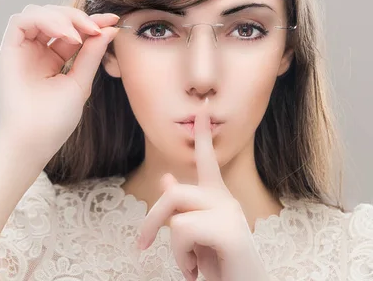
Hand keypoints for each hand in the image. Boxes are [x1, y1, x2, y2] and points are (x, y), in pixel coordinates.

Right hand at [0, 4, 119, 163]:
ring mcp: (20, 50)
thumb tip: (110, 29)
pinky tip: (67, 36)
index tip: (112, 22)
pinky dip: (45, 19)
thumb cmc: (54, 120)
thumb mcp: (80, 82)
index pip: (71, 30)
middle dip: (78, 17)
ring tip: (80, 35)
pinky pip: (20, 20)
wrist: (33, 142)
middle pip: (54, 16)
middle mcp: (35, 51)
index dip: (91, 22)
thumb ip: (92, 55)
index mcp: (52, 59)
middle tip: (97, 28)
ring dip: (63, 16)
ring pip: (37, 12)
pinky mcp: (7, 51)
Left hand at [136, 99, 269, 280]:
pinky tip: (196, 271)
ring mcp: (229, 214)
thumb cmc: (221, 265)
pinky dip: (181, 257)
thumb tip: (166, 178)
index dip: (203, 135)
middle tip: (143, 245)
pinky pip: (182, 231)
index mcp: (218, 199)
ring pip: (175, 214)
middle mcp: (226, 200)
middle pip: (174, 193)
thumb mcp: (196, 236)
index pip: (208, 161)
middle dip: (152, 220)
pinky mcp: (229, 231)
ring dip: (173, 247)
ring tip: (190, 265)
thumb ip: (182, 208)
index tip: (201, 108)